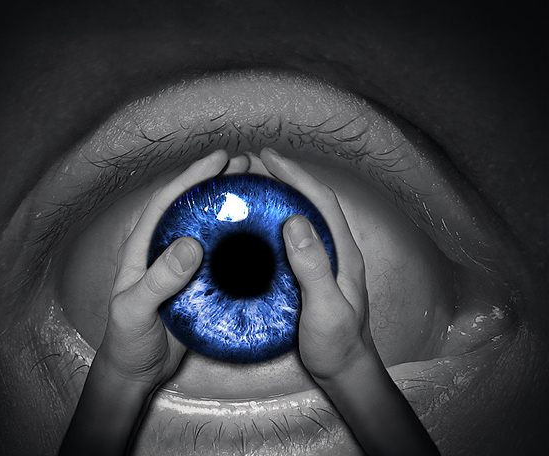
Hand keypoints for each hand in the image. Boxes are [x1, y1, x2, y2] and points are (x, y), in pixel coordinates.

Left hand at [59, 149, 236, 455]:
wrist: (137, 371)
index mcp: (144, 247)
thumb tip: (193, 245)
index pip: (167, 202)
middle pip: (192, 207)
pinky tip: (257, 235)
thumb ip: (158, 279)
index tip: (218, 159)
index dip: (191, 177)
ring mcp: (184, 267)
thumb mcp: (135, 309)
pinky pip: (221, 257)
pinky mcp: (201, 285)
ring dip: (229, 207)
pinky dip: (237, 242)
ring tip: (256, 188)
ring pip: (209, 229)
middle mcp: (165, 250)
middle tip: (245, 165)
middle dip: (216, 182)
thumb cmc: (128, 340)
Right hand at [260, 147, 439, 455]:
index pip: (322, 202)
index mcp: (343, 252)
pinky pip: (292, 238)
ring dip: (280, 197)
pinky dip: (275, 222)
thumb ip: (314, 267)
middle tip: (253, 167)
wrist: (344, 370)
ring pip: (302, 218)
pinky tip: (256, 226)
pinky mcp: (311, 273)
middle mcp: (335, 250)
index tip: (269, 158)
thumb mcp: (326, 307)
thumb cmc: (338, 343)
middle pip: (312, 203)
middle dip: (286, 179)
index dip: (297, 175)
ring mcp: (324, 261)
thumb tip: (294, 220)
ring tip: (251, 186)